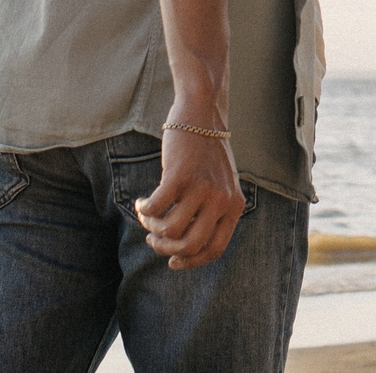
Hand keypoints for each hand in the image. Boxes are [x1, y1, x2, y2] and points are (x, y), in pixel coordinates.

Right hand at [133, 127, 244, 269]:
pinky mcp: (180, 175)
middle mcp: (221, 199)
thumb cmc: (206, 153)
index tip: (173, 262)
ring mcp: (201, 187)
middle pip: (190, 245)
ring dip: (152, 229)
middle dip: (166, 250)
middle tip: (153, 240)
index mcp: (234, 205)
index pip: (215, 249)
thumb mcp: (220, 184)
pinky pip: (156, 208)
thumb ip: (210, 211)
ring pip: (170, 230)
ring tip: (146, 218)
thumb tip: (181, 248)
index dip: (191, 261)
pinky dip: (144, 211)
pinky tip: (141, 203)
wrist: (202, 113)